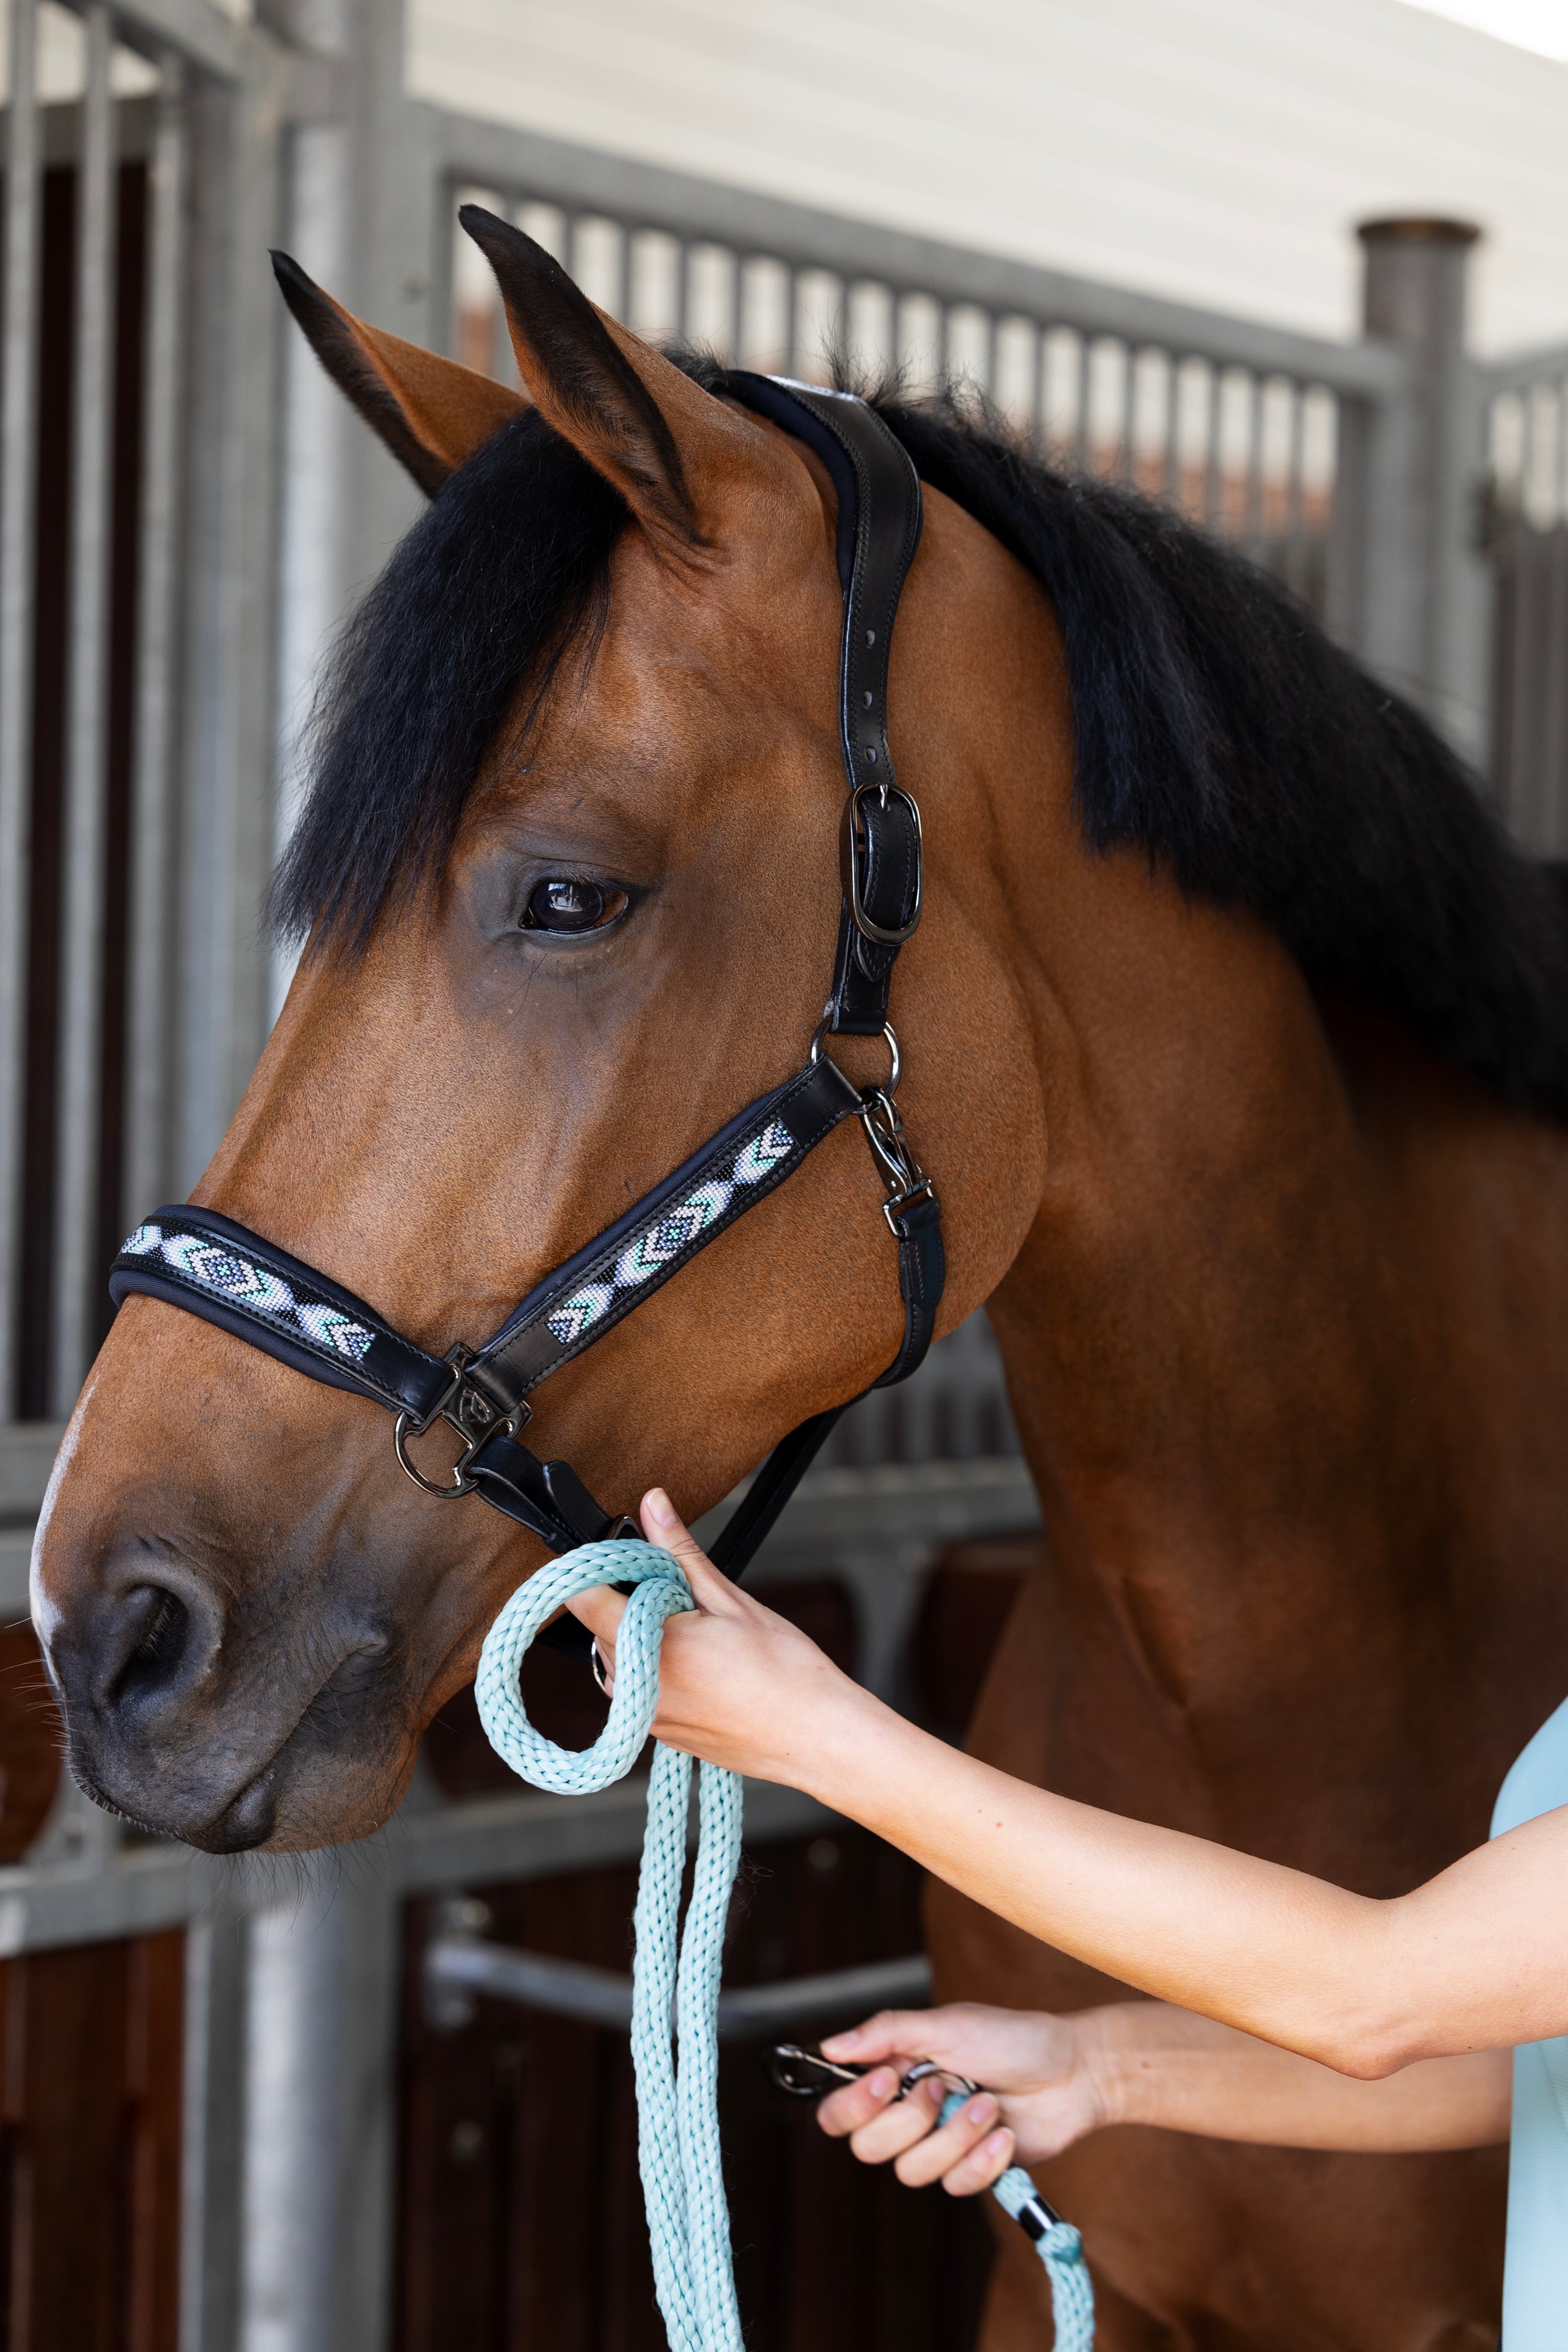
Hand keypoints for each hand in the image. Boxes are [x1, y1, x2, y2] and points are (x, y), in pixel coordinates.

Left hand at [565, 1489, 883, 1788]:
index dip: (597, 1568)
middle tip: (685, 1595)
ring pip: (617, 1655)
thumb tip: (651, 1504)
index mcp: (650, 1648)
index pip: (583, 1599)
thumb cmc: (785, 1671)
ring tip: (701, 1633)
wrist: (818, 1738)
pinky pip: (638, 1685)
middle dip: (631, 1599)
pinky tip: (704, 1663)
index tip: (626, 1556)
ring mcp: (646, 1716)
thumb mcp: (730, 1599)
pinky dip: (656, 1664)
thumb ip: (679, 1551)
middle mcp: (636, 1689)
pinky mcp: (660, 1733)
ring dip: (643, 1633)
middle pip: (601, 1625)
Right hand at [811, 2003, 1111, 2194]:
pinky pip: (956, 2186)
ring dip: (954, 2137)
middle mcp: (909, 2114)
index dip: (853, 2105)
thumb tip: (829, 2047)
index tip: (886, 2081)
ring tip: (988, 2105)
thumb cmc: (1011, 2038)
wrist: (1072, 2071)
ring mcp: (940, 2145)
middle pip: (869, 2148)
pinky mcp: (971, 2170)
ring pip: (913, 2171)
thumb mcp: (947, 2025)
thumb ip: (887, 2033)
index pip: (839, 2112)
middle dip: (910, 2121)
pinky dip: (982, 2159)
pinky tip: (1003, 2133)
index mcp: (894, 2074)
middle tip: (945, 2086)